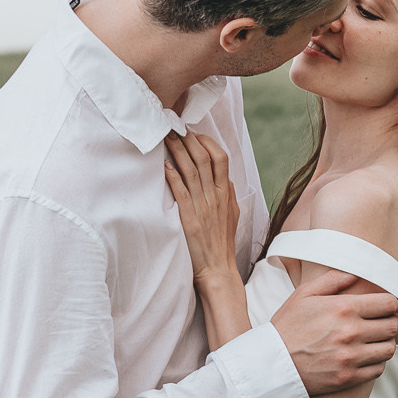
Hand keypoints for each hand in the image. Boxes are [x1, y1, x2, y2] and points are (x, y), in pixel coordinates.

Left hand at [162, 133, 240, 288]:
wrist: (218, 269)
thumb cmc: (221, 243)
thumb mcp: (232, 215)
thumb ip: (228, 194)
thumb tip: (225, 178)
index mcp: (225, 193)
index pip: (220, 158)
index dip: (207, 142)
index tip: (194, 134)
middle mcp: (215, 196)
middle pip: (204, 159)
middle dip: (189, 140)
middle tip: (175, 128)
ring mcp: (202, 206)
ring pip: (191, 171)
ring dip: (178, 152)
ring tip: (167, 138)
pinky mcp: (189, 218)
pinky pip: (181, 192)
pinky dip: (173, 176)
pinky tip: (165, 165)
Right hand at [271, 270, 397, 395]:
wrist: (271, 364)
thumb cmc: (286, 327)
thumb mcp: (303, 295)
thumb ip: (332, 280)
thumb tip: (356, 274)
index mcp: (344, 308)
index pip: (389, 304)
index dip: (389, 304)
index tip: (382, 307)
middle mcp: (351, 333)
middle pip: (393, 326)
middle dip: (390, 322)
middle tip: (380, 323)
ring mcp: (351, 357)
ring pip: (389, 348)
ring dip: (385, 343)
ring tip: (373, 340)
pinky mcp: (348, 378)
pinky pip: (378, 369)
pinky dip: (376, 362)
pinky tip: (365, 356)